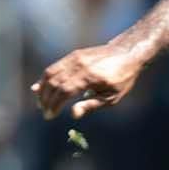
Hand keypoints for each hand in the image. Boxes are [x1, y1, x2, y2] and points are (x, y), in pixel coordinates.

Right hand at [31, 42, 145, 119]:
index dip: (54, 105)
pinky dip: (46, 78)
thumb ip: (91, 106)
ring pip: (51, 73)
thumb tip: (73, 114)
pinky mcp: (73, 55)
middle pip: (54, 82)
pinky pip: (55, 66)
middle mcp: (79, 65)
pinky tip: (41, 88)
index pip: (64, 91)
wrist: (127, 53)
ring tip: (41, 102)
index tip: (50, 116)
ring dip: (43, 89)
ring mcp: (75, 58)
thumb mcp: (112, 97)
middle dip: (46, 99)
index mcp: (90, 77)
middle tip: (44, 112)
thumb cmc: (121, 78)